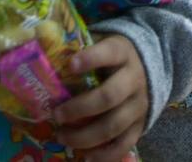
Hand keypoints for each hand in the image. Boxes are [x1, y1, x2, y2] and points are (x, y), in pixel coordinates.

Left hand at [54, 36, 146, 160]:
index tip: (70, 65)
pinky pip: (124, 144)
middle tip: (56, 114)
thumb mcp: (102, 42)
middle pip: (108, 97)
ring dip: (85, 136)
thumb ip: (79, 46)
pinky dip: (105, 155)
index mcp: (123, 53)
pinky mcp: (141, 124)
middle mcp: (134, 79)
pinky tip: (86, 157)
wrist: (148, 65)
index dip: (91, 59)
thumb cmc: (112, 56)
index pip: (109, 53)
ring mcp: (140, 104)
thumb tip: (43, 49)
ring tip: (62, 136)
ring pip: (114, 125)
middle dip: (80, 108)